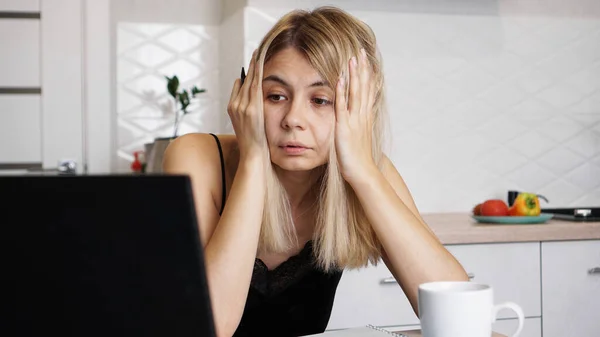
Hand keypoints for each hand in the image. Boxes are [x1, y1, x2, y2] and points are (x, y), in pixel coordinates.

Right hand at [227, 51, 266, 162]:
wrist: (253, 156)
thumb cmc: (255, 144)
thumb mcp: (251, 126)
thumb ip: (251, 112)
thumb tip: (255, 102)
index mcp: (232, 108)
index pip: (239, 85)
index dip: (247, 73)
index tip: (254, 62)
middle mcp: (234, 105)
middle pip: (244, 79)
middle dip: (252, 65)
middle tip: (257, 50)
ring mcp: (242, 106)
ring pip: (249, 80)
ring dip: (255, 64)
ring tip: (260, 51)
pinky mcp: (250, 108)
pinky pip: (255, 85)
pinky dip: (258, 72)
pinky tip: (262, 63)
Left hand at [334, 48, 376, 183]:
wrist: (363, 173)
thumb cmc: (359, 160)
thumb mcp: (359, 138)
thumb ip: (357, 126)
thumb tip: (357, 120)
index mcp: (365, 117)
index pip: (368, 91)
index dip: (367, 75)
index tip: (366, 61)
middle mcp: (362, 116)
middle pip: (364, 87)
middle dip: (362, 69)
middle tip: (361, 51)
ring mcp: (354, 121)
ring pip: (355, 93)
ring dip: (354, 75)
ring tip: (352, 58)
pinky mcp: (344, 127)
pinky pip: (342, 106)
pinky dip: (342, 92)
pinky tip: (340, 79)